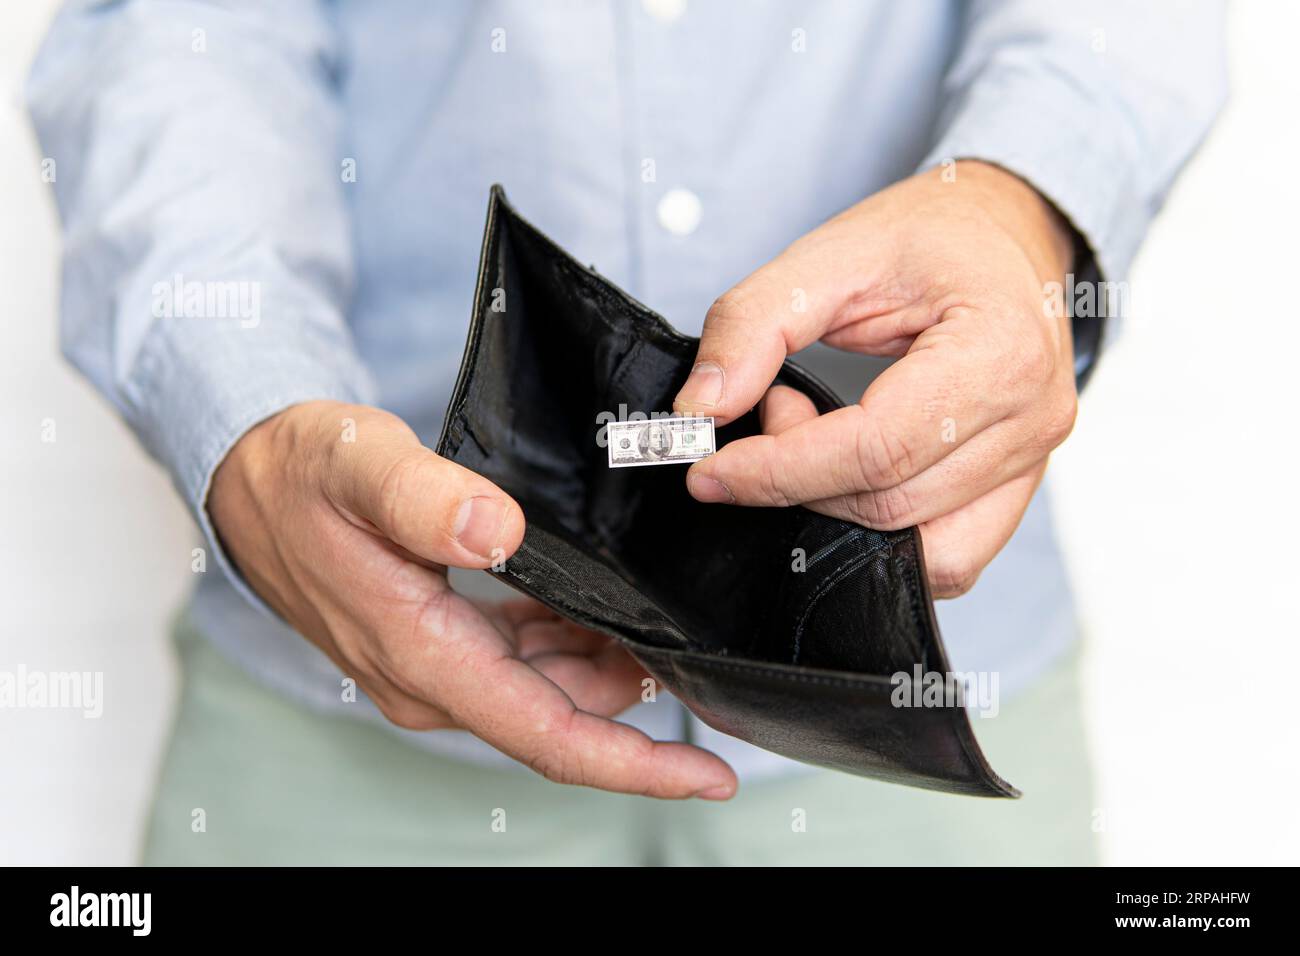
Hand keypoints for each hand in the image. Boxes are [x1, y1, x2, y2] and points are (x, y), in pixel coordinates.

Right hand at [208, 400, 735, 797]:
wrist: (250, 483)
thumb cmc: (301, 473)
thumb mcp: (357, 464)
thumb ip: (423, 497)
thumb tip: (495, 530)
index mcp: (421, 653)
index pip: (546, 733)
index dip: (633, 764)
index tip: (707, 774)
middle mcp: (431, 680)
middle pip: (561, 722)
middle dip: (640, 708)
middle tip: (705, 659)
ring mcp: (435, 667)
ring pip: (549, 692)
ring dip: (608, 670)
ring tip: (661, 624)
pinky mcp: (440, 645)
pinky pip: (525, 665)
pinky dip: (572, 646)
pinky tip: (601, 610)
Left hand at [674, 161, 1077, 597]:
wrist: (1002, 232)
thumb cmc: (930, 235)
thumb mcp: (829, 253)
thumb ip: (753, 326)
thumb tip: (700, 409)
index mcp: (1000, 352)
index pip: (877, 451)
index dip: (779, 472)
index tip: (709, 471)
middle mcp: (1032, 418)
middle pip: (889, 503)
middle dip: (799, 477)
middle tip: (771, 406)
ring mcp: (1033, 461)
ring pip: (915, 543)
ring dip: (836, 503)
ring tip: (817, 428)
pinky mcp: (1018, 487)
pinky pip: (949, 554)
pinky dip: (882, 530)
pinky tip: (848, 469)